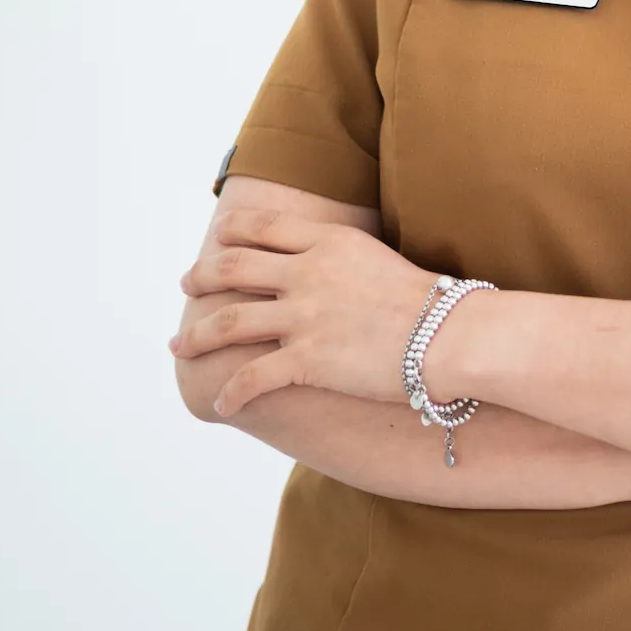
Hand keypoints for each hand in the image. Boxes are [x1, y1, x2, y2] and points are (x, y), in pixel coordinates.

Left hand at [166, 207, 444, 416]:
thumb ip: (342, 256)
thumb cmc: (431, 301)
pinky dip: (230, 392)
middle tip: (187, 285)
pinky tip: (220, 403)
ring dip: (196, 336)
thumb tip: (323, 266)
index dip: (231, 234)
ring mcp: (305, 317)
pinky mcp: (308, 360)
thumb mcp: (379, 257)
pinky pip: (253, 378)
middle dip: (201, 276)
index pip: (262, 227)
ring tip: (180, 346)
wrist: (451, 335)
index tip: (216, 242)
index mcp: (327, 242)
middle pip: (233, 268)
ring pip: (229, 323)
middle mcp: (307, 274)